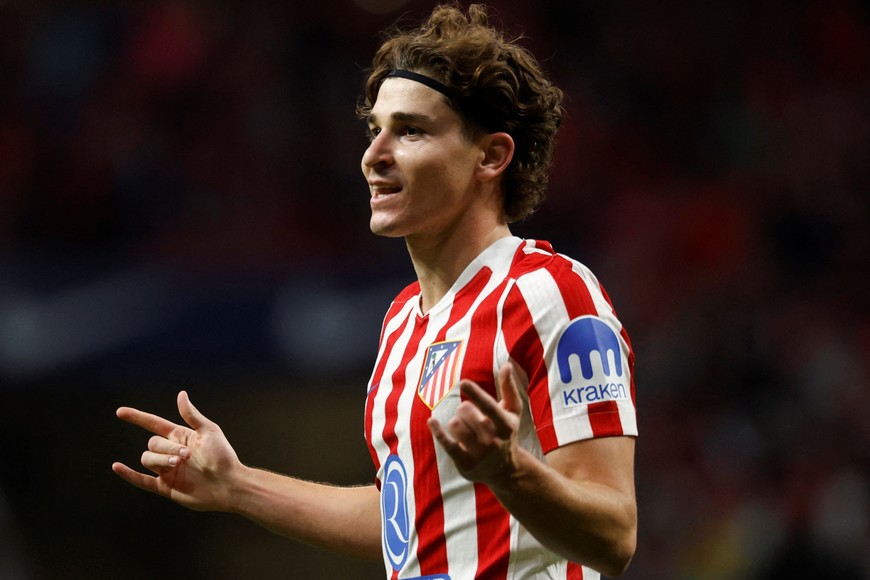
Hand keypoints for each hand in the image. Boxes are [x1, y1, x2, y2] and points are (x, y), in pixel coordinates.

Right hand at [112, 391, 240, 511]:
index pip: (153, 424)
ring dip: (160, 460)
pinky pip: (142, 480)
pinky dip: (128, 475)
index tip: (120, 412)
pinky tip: (116, 467)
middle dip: (167, 447)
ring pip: (148, 459)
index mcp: (181, 437)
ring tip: (179, 464)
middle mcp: (171, 452)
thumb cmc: (223, 457)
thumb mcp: (209, 431)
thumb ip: (191, 415)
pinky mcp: (165, 487)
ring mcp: (167, 470)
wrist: (228, 484)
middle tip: (187, 455)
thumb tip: (181, 394)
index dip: (137, 418)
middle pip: (153, 444)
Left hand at [428, 362, 523, 486]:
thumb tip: (506, 365)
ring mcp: (479, 454)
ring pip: (455, 425)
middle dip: (464, 409)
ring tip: (464, 427)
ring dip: (456, 422)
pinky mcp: (465, 464)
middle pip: (466, 412)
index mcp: (505, 425)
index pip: (489, 406)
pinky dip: (437, 431)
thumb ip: (509, 388)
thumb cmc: (507, 433)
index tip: (463, 381)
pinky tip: (432, 421)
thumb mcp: (513, 412)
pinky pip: (447, 444)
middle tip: (469, 415)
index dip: (476, 393)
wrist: (507, 471)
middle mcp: (493, 440)